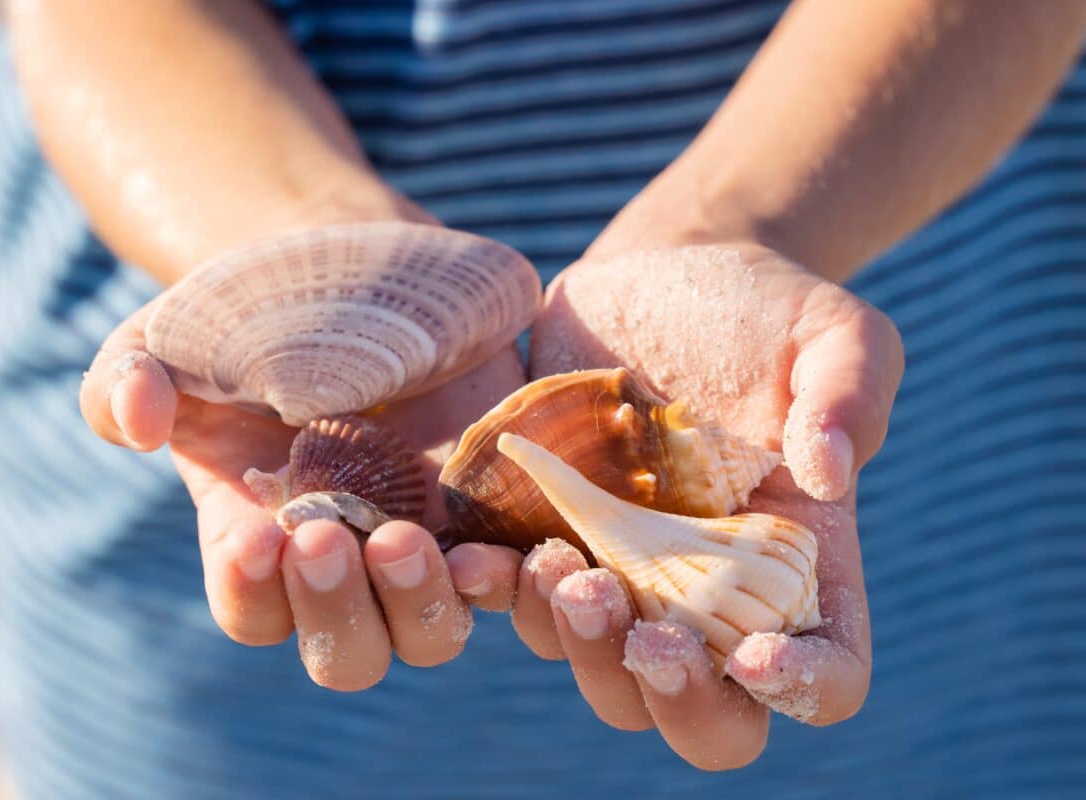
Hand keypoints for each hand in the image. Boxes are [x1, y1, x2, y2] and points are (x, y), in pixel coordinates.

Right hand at [79, 224, 523, 690]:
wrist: (353, 272)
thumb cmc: (245, 320)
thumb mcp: (165, 339)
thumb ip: (124, 381)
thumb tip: (137, 417)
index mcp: (259, 538)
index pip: (253, 610)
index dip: (251, 592)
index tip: (254, 540)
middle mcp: (346, 561)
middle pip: (348, 651)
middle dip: (336, 611)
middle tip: (326, 537)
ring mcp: (423, 540)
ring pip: (429, 632)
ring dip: (419, 604)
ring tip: (404, 538)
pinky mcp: (485, 508)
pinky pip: (504, 575)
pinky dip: (502, 578)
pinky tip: (491, 550)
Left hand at [508, 241, 902, 767]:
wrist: (658, 277)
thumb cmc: (761, 310)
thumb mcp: (831, 332)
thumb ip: (849, 394)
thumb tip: (828, 474)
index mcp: (799, 565)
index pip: (827, 669)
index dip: (804, 689)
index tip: (759, 658)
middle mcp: (713, 594)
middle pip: (705, 713)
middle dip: (673, 696)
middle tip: (644, 630)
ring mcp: (627, 575)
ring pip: (603, 671)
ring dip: (579, 642)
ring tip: (560, 565)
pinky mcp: (552, 537)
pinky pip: (517, 601)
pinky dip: (496, 593)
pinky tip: (477, 556)